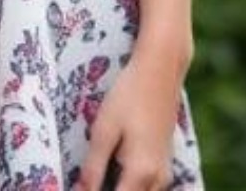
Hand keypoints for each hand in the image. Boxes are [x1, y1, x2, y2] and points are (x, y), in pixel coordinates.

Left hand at [77, 50, 186, 190]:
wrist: (162, 66)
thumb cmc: (129, 94)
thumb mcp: (104, 131)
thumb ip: (92, 170)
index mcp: (140, 174)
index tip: (79, 187)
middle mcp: (157, 179)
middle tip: (87, 181)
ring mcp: (164, 171)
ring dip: (121, 189)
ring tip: (99, 176)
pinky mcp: (165, 161)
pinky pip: (148, 188)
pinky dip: (131, 186)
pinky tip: (115, 173)